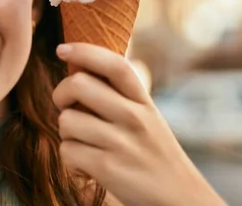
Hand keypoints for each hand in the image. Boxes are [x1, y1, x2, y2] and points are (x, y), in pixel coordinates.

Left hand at [52, 43, 225, 205]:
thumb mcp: (146, 118)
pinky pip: (67, 151)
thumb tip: (80, 68)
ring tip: (83, 144)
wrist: (180, 201)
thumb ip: (119, 96)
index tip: (62, 49)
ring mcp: (121, 143)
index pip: (115, 65)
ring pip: (66, 120)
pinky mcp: (108, 168)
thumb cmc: (153, 154)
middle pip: (78, 84)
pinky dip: (70, 161)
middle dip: (61, 94)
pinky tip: (85, 167)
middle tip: (66, 107)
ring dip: (66, 134)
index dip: (84, 51)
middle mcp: (134, 118)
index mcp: (143, 102)